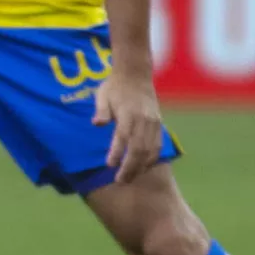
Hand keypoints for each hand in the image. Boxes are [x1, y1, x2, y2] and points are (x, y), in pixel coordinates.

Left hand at [94, 65, 163, 184]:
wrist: (136, 74)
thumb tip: (96, 123)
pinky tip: (143, 169)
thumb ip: (101, 110)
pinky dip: (151, 159)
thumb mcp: (102, 94)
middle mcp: (143, 119)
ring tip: (129, 179)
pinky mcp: (158, 124)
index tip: (109, 165)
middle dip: (130, 167)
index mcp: (128, 113)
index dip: (117, 152)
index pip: (123, 136)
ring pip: (150, 150)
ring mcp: (153, 122)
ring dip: (140, 167)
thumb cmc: (114, 86)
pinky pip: (158, 146)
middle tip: (120, 181)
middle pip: (138, 148)